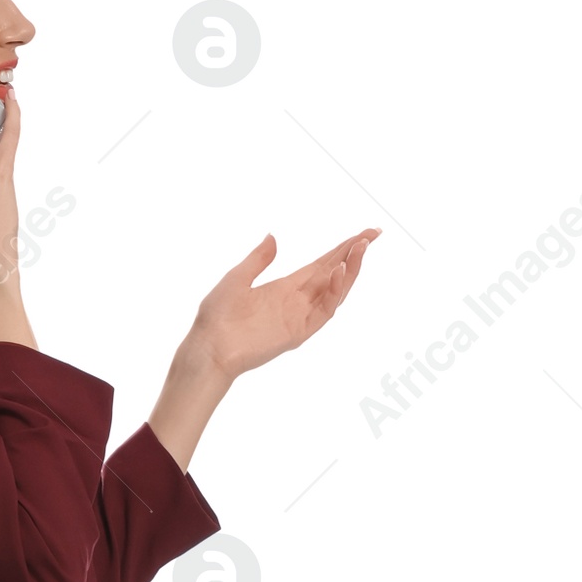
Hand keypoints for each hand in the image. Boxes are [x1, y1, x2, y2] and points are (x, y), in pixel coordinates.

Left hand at [184, 227, 379, 384]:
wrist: (207, 347)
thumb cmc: (215, 317)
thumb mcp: (237, 277)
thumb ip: (259, 259)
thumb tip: (273, 237)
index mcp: (285, 287)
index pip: (322, 264)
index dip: (343, 249)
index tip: (364, 234)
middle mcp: (297, 301)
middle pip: (333, 274)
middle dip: (354, 254)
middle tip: (374, 234)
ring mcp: (299, 317)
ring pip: (334, 292)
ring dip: (349, 270)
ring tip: (361, 247)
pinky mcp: (297, 333)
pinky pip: (322, 312)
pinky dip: (333, 293)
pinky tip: (339, 272)